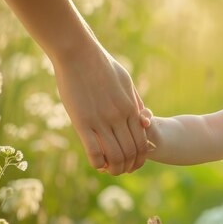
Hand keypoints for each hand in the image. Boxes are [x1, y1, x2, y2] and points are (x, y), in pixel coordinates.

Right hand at [53, 48, 148, 174]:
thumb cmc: (102, 64)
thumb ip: (135, 101)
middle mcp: (119, 117)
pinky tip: (96, 164)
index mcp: (131, 107)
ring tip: (110, 170)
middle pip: (131, 151)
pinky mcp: (83, 121)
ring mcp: (102, 120)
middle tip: (122, 170)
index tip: (134, 163)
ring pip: (115, 155)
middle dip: (129, 166)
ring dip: (114, 168)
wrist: (79, 53)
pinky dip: (98, 163)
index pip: (142, 141)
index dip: (140, 157)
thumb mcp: (126, 82)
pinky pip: (94, 151)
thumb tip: (143, 116)